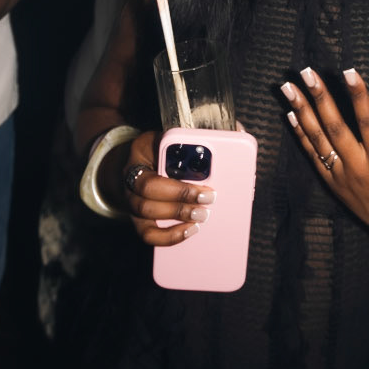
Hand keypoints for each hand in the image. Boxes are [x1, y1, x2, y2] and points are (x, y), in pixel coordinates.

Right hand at [108, 129, 213, 247]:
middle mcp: (131, 176)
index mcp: (142, 149)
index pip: (153, 157)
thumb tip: (238, 131)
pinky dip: (169, 237)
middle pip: (149, 189)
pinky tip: (190, 230)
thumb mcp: (175, 136)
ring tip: (202, 216)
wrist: (140, 165)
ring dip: (177, 215)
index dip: (177, 162)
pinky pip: (147, 234)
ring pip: (146, 212)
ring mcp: (131, 200)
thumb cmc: (163, 150)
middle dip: (181, 195)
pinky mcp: (137, 220)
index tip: (203, 173)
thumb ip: (201, 134)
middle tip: (209, 198)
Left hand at [281, 65, 368, 255]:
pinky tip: (291, 114)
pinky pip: (313, 156)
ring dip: (302, 111)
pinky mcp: (334, 184)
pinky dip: (301, 135)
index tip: (348, 71)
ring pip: (318, 140)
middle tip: (307, 72)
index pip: (368, 122)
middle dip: (319, 98)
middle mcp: (360, 168)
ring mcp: (343, 177)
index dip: (358, 95)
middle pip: (335, 128)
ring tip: (288, 87)